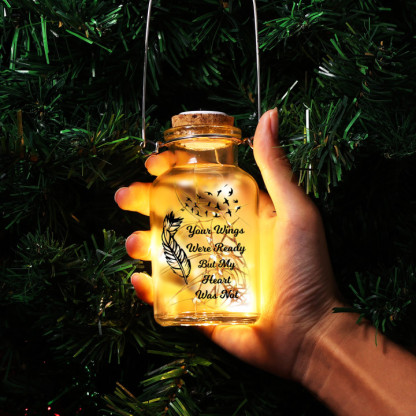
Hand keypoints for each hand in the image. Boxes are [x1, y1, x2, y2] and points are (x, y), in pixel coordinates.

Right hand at [115, 109, 340, 379]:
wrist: (310, 334)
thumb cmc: (306, 269)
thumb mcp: (294, 212)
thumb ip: (275, 168)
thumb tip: (269, 116)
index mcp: (237, 216)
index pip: (197, 187)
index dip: (173, 171)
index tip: (155, 162)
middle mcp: (219, 241)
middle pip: (173, 216)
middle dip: (145, 202)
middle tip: (125, 196)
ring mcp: (207, 274)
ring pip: (164, 253)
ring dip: (141, 243)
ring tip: (134, 242)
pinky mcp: (201, 307)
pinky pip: (168, 295)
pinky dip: (149, 288)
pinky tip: (140, 280)